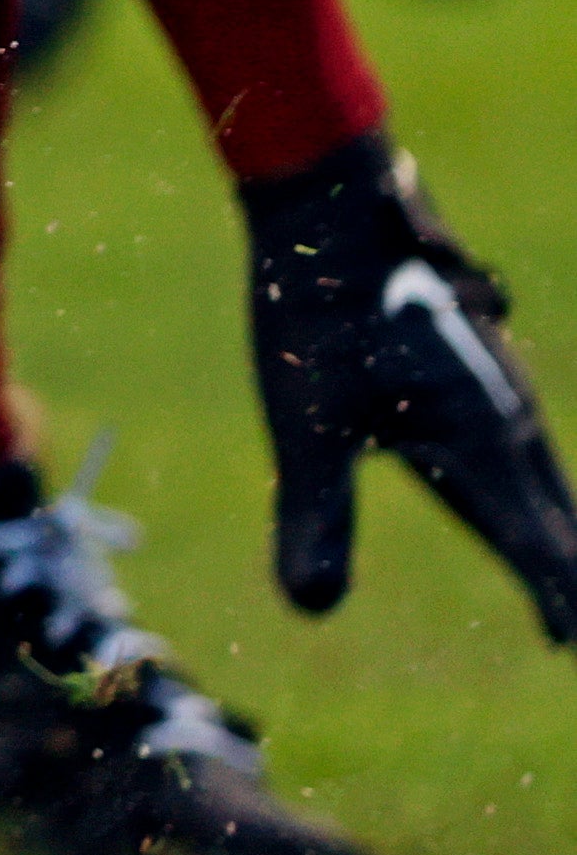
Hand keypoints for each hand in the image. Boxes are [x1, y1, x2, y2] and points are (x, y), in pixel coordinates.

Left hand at [248, 135, 576, 638]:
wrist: (333, 205)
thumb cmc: (318, 314)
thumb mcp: (305, 426)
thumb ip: (315, 515)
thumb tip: (310, 608)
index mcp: (484, 447)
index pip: (539, 547)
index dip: (557, 601)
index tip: (569, 649)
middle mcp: (508, 420)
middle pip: (559, 517)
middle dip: (571, 573)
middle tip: (575, 630)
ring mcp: (496, 384)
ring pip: (543, 473)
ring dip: (559, 526)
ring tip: (565, 567)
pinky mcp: (471, 358)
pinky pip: (518, 436)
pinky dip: (532, 477)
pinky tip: (521, 478)